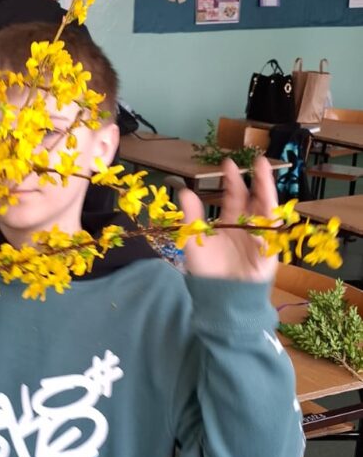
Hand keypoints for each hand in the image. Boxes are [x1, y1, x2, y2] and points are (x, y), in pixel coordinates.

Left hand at [179, 156, 278, 282]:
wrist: (220, 296)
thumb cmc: (207, 271)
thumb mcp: (194, 240)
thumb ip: (191, 217)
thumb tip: (184, 191)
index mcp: (230, 222)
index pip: (234, 196)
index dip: (232, 180)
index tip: (228, 163)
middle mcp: (246, 226)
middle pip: (255, 198)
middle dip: (257, 180)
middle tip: (257, 160)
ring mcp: (260, 236)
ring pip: (267, 209)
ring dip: (267, 191)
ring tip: (265, 174)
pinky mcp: (269, 250)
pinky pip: (272, 231)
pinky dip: (270, 218)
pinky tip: (267, 203)